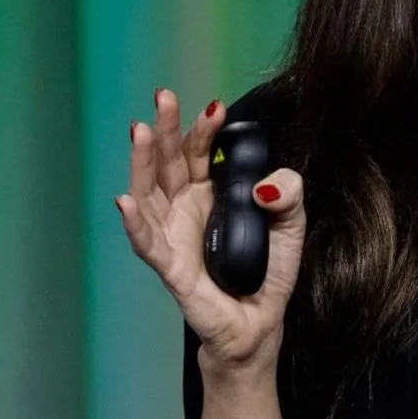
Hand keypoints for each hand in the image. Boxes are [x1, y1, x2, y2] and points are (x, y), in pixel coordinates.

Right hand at [115, 88, 305, 370]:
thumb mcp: (292, 223)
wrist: (260, 321)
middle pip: (171, 162)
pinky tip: (125, 201)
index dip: (206, 129)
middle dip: (168, 128)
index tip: (215, 106)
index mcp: (211, 192)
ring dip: (142, 162)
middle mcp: (186, 208)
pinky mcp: (171, 266)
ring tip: (141, 131)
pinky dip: (133, 222)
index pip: (203, 152)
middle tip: (164, 97)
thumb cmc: (269, 269)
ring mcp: (174, 234)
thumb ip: (288, 194)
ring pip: (150, 191)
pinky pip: (146, 242)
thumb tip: (266, 186)